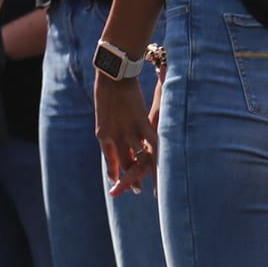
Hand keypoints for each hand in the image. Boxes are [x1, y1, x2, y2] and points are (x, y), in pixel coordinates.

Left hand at [96, 72, 158, 195]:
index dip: (115, 172)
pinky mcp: (141, 124)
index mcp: (102, 135)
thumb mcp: (104, 115)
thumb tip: (114, 138)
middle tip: (136, 190)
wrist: (112, 76)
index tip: (117, 182)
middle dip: (130, 179)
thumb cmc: (107, 92)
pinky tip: (165, 167)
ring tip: (151, 184)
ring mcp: (127, 132)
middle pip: (125, 164)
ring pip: (139, 159)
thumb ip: (110, 129)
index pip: (111, 160)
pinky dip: (159, 157)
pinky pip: (153, 145)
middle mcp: (113, 137)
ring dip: (145, 173)